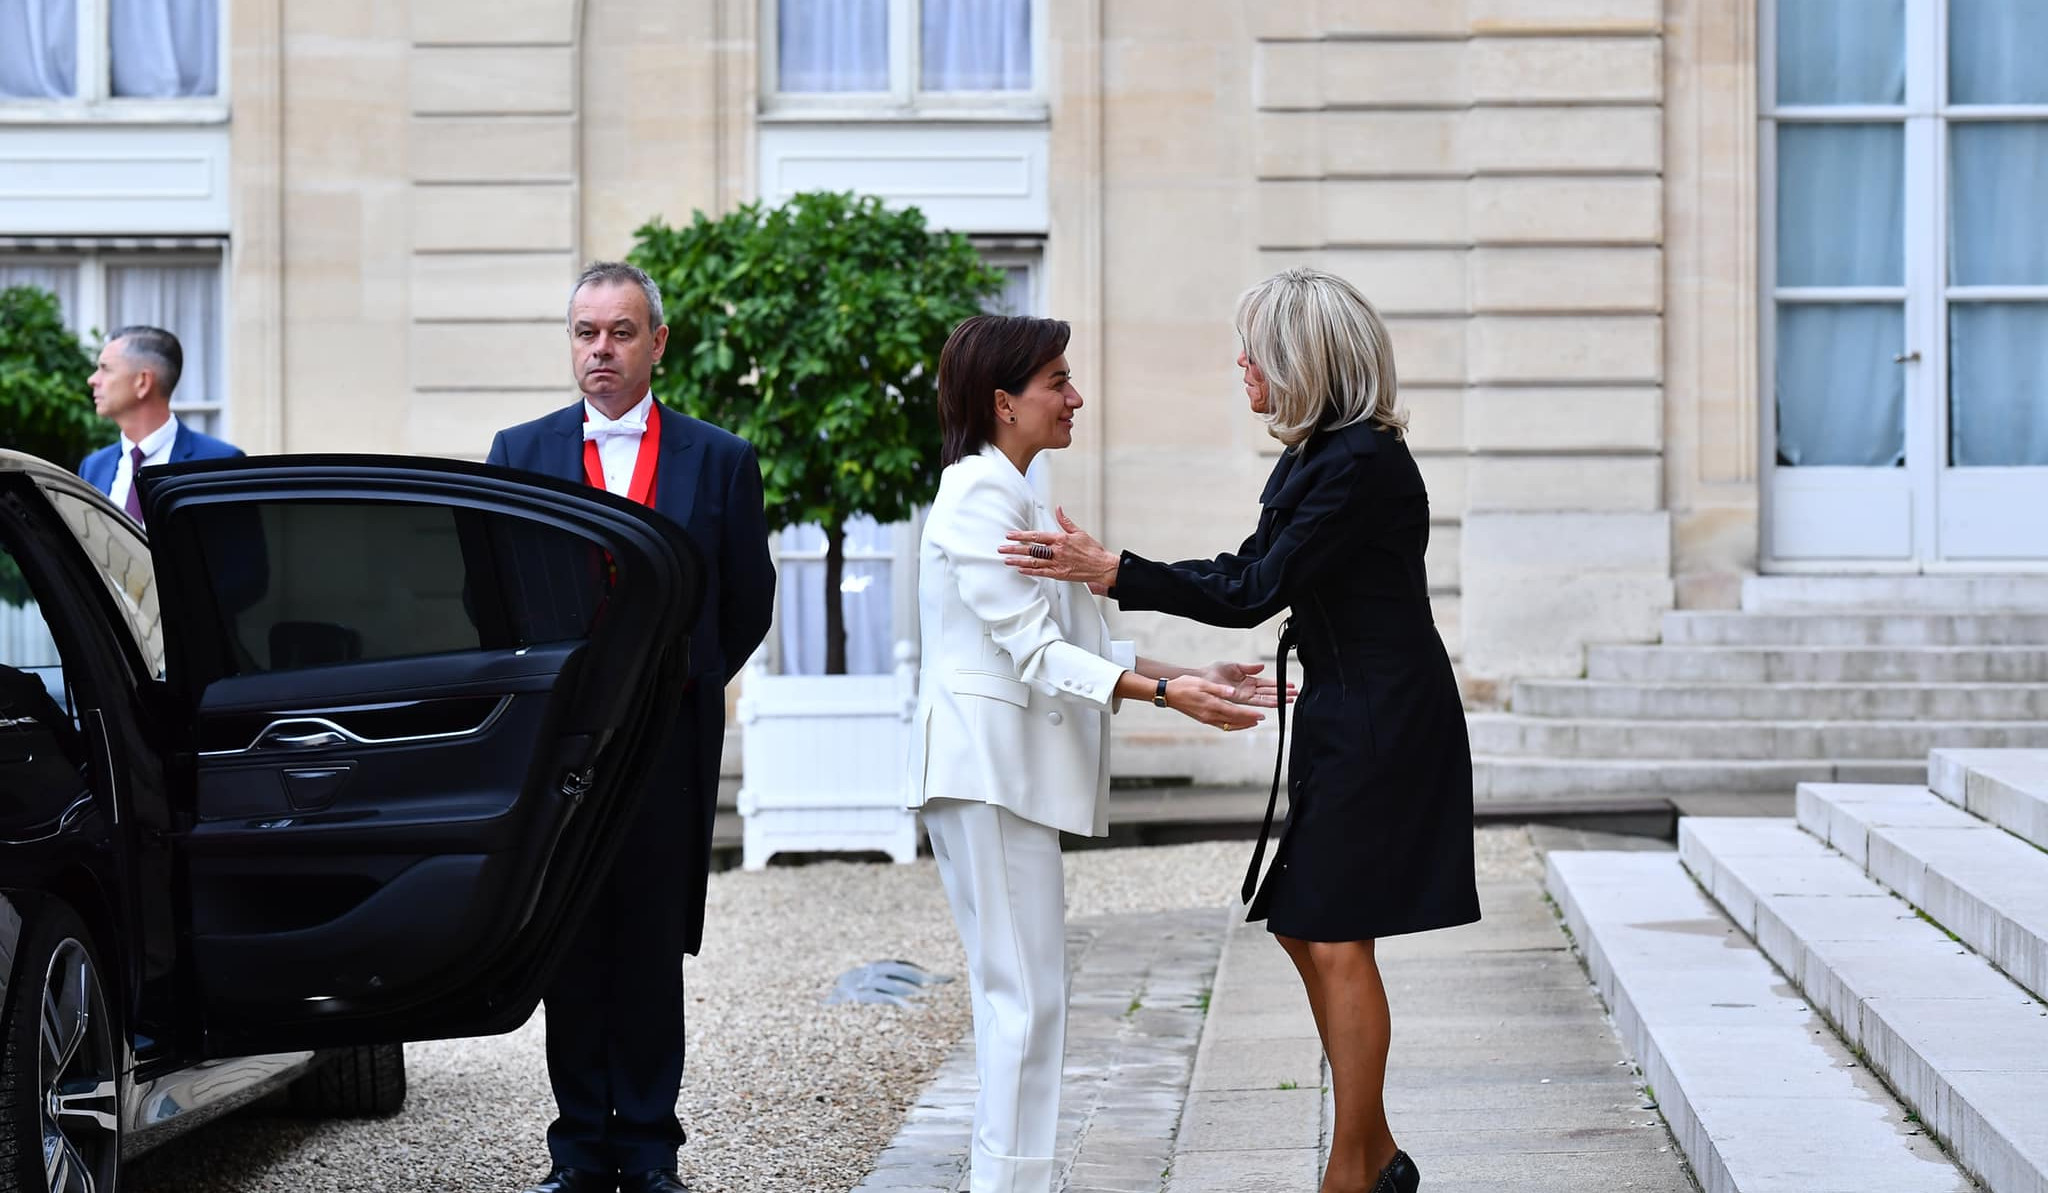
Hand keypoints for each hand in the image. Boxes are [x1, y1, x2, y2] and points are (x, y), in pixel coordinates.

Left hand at [1001, 507, 1120, 590]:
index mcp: (1061, 539)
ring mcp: (1057, 563)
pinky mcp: (1059, 574)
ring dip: (1018, 561)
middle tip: (1001, 548)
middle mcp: (1057, 551)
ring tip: (1006, 560)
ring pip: (1034, 562)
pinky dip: (1030, 571)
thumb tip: (1058, 509)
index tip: (1010, 534)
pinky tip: (1020, 570)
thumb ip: (1065, 521)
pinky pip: (1042, 573)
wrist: (1102, 566)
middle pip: (1031, 549)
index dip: (1021, 535)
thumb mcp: (1079, 532)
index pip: (1036, 536)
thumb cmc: (1092, 550)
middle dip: (1014, 548)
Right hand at [1163, 674, 1264, 731]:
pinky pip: (1221, 725)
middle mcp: (1210, 715)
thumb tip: (1232, 692)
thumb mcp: (1203, 683)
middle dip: (1248, 721)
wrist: (1169, 694)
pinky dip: (1231, 725)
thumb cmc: (1184, 686)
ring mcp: (1206, 719)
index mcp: (1211, 706)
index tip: (1260, 715)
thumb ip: (1219, 689)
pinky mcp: (1203, 719)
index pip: (1235, 713)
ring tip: (1251, 722)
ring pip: (1228, 726)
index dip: (1249, 715)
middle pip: (1234, 722)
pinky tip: (1235, 722)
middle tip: (1260, 720)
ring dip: (1241, 725)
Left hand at [1200, 661, 1295, 707]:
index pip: (1267, 683)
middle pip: (1269, 692)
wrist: (1202, 678)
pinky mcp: (1240, 699)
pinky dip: (1267, 702)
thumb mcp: (1235, 666)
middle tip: (1295, 693)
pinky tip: (1276, 702)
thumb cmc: (1214, 672)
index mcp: (1248, 681)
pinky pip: (1256, 701)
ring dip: (1278, 698)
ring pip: (1265, 698)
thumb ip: (1249, 668)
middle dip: (1282, 692)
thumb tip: (1262, 666)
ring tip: (1290, 699)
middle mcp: (1248, 690)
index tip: (1289, 684)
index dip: (1279, 684)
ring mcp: (1245, 696)